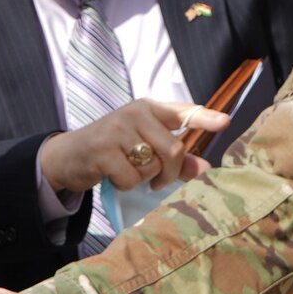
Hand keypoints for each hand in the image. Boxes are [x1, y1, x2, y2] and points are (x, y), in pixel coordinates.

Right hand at [39, 98, 227, 194]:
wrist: (67, 156)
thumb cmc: (112, 151)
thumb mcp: (143, 147)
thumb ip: (176, 157)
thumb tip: (206, 168)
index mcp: (148, 109)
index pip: (182, 112)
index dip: (205, 118)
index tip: (225, 122)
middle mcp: (134, 114)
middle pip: (173, 149)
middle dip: (171, 173)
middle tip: (159, 181)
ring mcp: (117, 130)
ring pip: (152, 165)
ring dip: (144, 179)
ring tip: (128, 171)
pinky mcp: (102, 150)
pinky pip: (131, 178)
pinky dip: (126, 185)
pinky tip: (114, 176)